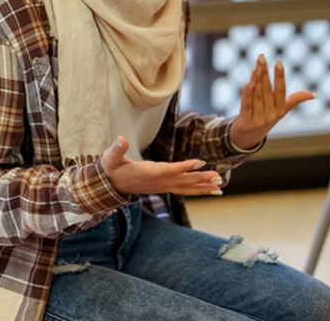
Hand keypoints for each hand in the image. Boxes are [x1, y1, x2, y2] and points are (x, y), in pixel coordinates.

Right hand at [101, 135, 222, 195]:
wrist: (110, 186)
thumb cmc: (111, 169)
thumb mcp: (110, 158)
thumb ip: (117, 149)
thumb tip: (120, 139)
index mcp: (149, 173)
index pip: (170, 169)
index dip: (185, 166)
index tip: (200, 163)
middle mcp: (158, 181)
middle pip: (183, 181)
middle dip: (201, 180)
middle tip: (218, 178)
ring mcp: (162, 186)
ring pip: (185, 188)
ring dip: (202, 187)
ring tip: (219, 188)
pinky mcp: (163, 187)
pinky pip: (183, 190)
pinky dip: (196, 190)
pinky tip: (207, 189)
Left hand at [230, 54, 315, 149]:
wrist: (249, 137)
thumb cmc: (266, 118)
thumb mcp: (282, 110)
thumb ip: (295, 100)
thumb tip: (314, 94)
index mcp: (280, 110)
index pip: (281, 91)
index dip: (280, 77)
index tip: (279, 62)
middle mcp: (270, 114)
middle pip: (267, 90)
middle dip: (264, 72)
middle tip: (261, 56)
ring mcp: (258, 118)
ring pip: (256, 94)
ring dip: (255, 78)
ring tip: (256, 64)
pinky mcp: (246, 120)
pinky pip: (246, 104)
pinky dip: (247, 93)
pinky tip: (248, 82)